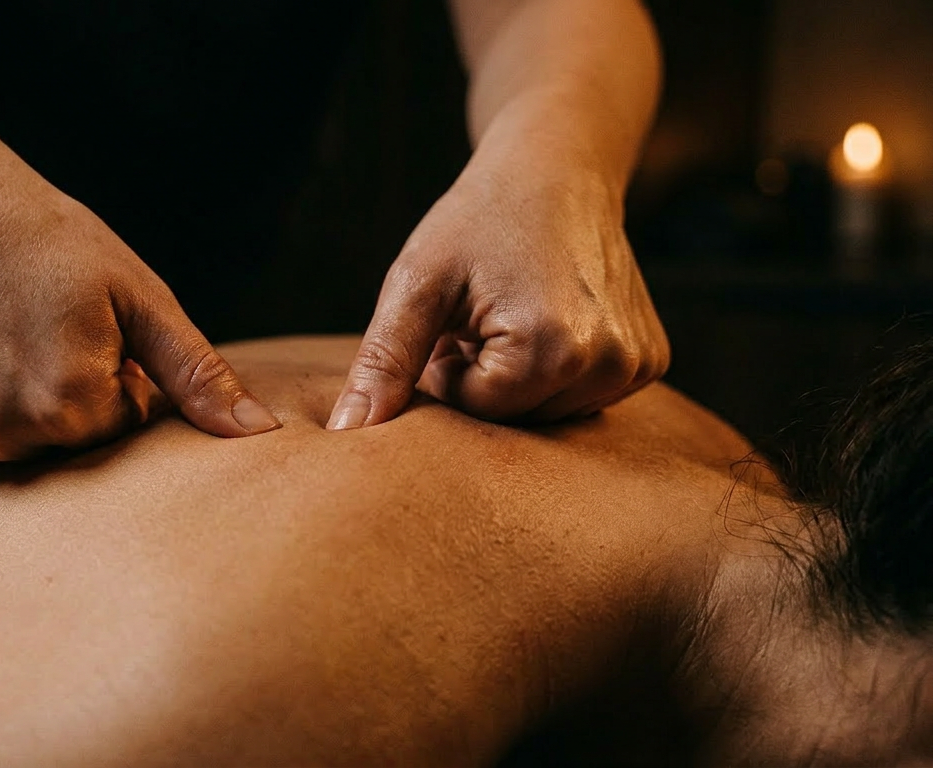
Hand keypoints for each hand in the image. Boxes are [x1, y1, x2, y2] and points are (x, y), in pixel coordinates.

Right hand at [0, 139, 279, 459]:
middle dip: (77, 396)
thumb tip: (261, 435)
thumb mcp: (139, 298)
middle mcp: (6, 431)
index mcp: (71, 404)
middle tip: (53, 326)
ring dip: (27, 404)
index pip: (127, 425)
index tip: (94, 325)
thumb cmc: (53, 241)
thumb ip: (198, 374)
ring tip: (11, 334)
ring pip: (22, 444)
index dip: (121, 374)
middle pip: (73, 444)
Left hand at [329, 162, 668, 428]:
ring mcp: (637, 365)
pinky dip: (553, 371)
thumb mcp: (417, 284)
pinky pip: (581, 396)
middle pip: (513, 422)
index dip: (445, 368)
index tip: (452, 319)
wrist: (558, 166)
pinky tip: (548, 318)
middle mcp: (609, 365)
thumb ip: (383, 362)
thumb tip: (348, 431)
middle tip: (479, 315)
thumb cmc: (478, 219)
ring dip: (515, 377)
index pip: (472, 412)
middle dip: (481, 378)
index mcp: (553, 351)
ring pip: (546, 414)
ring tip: (511, 313)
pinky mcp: (650, 360)